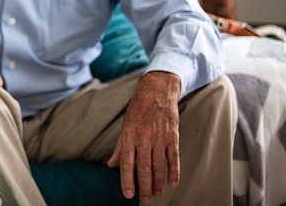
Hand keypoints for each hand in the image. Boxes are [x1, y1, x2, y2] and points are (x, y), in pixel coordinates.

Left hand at [107, 71, 180, 203]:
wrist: (156, 91)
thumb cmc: (138, 109)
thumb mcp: (125, 126)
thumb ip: (120, 147)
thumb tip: (112, 164)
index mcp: (129, 136)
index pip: (126, 163)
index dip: (127, 180)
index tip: (128, 195)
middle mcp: (143, 138)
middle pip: (144, 168)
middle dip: (144, 187)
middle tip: (145, 201)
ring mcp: (159, 137)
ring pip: (159, 166)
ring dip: (158, 183)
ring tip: (156, 194)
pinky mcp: (173, 136)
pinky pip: (174, 158)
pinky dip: (174, 172)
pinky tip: (172, 183)